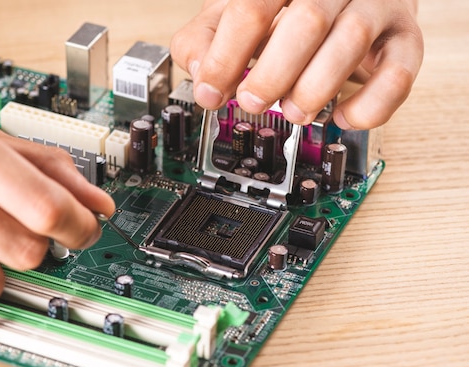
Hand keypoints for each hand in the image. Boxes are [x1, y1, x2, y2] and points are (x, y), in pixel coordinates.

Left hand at [171, 0, 423, 128]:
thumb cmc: (284, 7)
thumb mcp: (234, 13)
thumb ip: (206, 39)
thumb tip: (200, 74)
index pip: (252, 7)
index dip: (226, 56)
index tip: (211, 91)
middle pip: (307, 21)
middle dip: (272, 74)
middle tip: (252, 102)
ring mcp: (376, 5)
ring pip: (352, 42)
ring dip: (314, 90)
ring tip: (293, 112)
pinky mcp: (405, 38)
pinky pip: (398, 73)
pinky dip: (368, 106)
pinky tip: (341, 117)